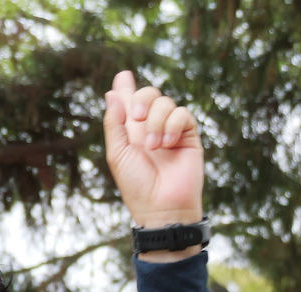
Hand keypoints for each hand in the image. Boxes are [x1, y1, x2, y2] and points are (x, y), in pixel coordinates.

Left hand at [102, 72, 204, 246]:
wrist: (162, 205)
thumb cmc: (136, 184)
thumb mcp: (117, 153)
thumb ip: (114, 123)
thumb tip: (112, 94)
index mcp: (131, 131)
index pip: (129, 101)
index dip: (126, 86)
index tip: (123, 76)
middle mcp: (151, 127)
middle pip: (149, 93)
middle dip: (142, 99)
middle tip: (137, 118)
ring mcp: (171, 130)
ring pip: (165, 102)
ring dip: (156, 121)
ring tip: (154, 147)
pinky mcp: (188, 135)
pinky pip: (182, 114)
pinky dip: (172, 125)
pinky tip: (167, 144)